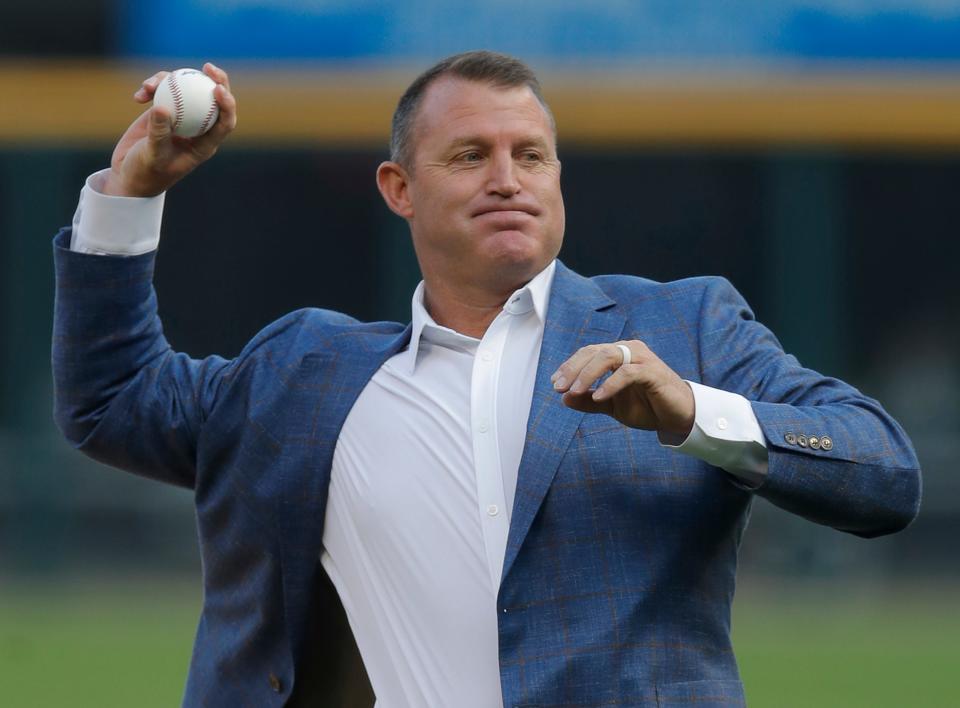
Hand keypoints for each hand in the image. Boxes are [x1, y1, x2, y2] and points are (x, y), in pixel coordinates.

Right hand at [102, 63, 237, 197]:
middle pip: (213, 101)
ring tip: (149, 85)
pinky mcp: (163, 110)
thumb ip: (158, 132)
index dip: (227, 104)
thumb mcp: (152, 155)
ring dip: (170, 81)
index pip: (225, 123)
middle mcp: (196, 128)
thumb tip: (162, 105)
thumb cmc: (145, 172)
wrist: (128, 175)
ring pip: (186, 91)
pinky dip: (152, 88)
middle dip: (215, 81)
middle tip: (207, 67)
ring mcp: (180, 118)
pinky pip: (164, 91)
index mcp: (204, 145)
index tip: (218, 88)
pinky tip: (139, 96)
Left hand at [551, 340, 694, 435]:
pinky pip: (627, 373)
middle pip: (594, 352)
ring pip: (608, 357)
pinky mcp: (652, 371)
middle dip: (573, 369)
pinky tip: (599, 397)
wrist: (677, 417)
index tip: (555, 384)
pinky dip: (611, 384)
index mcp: (618, 354)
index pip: (588, 354)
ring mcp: (641, 358)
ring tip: (573, 391)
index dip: (570, 367)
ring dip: (587, 374)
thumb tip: (563, 399)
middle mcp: (629, 350)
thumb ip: (588, 401)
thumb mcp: (611, 406)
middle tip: (559, 387)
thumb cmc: (647, 407)